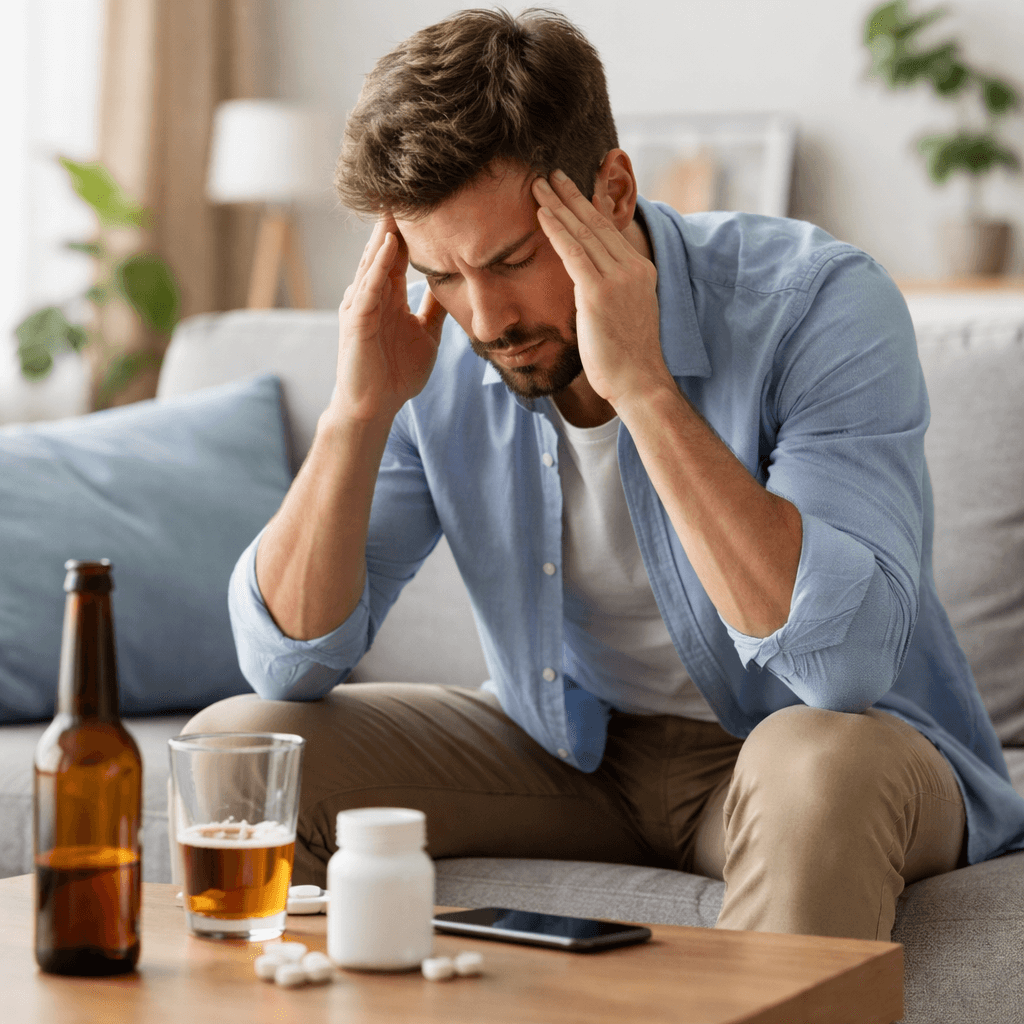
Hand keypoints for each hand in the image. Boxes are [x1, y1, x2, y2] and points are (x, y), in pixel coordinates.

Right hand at [334, 215, 446, 423]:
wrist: (375, 408)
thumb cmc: (396, 374)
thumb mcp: (426, 334)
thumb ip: (434, 309)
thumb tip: (455, 286)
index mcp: (388, 296)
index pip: (400, 254)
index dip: (413, 229)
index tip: (430, 202)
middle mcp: (372, 295)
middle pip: (384, 250)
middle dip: (395, 221)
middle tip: (408, 186)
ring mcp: (361, 306)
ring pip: (374, 263)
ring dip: (386, 235)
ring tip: (397, 204)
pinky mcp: (356, 323)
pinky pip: (367, 289)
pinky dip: (378, 268)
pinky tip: (389, 248)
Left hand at [531, 171, 668, 408]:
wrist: (638, 382)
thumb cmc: (625, 359)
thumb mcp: (622, 315)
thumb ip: (606, 292)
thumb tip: (586, 285)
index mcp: (640, 271)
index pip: (610, 232)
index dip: (588, 208)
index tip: (572, 190)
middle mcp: (632, 268)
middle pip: (597, 224)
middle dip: (572, 196)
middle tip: (552, 174)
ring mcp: (618, 279)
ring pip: (583, 232)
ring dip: (558, 206)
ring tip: (539, 185)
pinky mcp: (599, 292)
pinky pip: (573, 252)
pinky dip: (556, 230)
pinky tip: (542, 214)